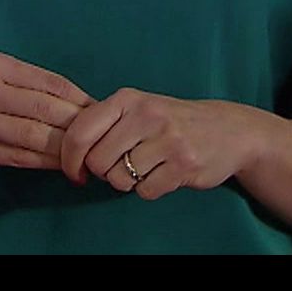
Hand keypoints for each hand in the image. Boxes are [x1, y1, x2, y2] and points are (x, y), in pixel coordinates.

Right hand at [0, 50, 92, 176]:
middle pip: (44, 108)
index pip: (48, 81)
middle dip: (77, 124)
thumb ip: (23, 83)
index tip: (101, 110)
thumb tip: (74, 100)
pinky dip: (44, 162)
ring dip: (65, 147)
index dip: (79, 98)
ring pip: (34, 135)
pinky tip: (61, 165)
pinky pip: (17, 157)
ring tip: (87, 154)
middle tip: (101, 135)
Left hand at [59, 89, 262, 199]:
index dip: (69, 158)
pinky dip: (149, 190)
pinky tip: (163, 174)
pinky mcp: (184, 165)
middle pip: (97, 161)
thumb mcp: (138, 108)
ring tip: (145, 167)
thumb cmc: (171, 121)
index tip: (75, 172)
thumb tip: (63, 149)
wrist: (229, 130)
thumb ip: (104, 122)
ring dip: (127, 182)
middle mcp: (146, 115)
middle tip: (120, 166)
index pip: (80, 131)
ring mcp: (167, 140)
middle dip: (103, 172)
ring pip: (120, 179)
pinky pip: (145, 191)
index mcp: (128, 99)